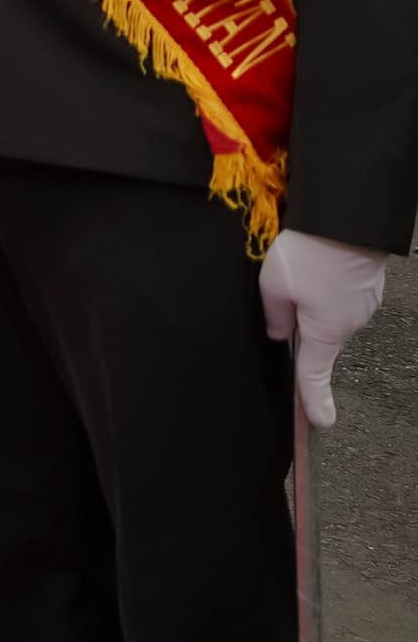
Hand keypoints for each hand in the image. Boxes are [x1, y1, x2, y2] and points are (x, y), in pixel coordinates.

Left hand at [261, 230, 388, 427]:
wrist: (348, 219)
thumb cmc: (312, 252)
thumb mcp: (274, 285)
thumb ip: (274, 315)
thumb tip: (278, 333)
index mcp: (325, 331)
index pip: (315, 374)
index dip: (314, 400)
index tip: (319, 422)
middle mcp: (350, 323)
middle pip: (318, 335)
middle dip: (300, 320)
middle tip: (286, 287)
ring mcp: (363, 304)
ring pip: (329, 311)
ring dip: (313, 297)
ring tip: (301, 268)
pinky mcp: (368, 285)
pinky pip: (341, 294)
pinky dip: (327, 284)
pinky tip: (317, 265)